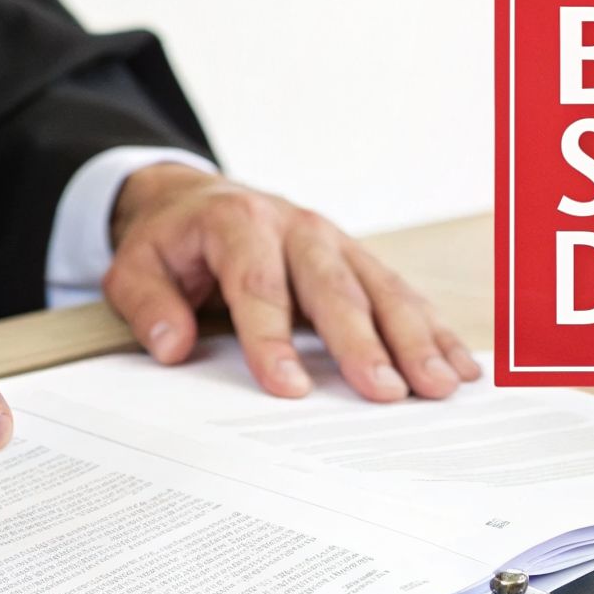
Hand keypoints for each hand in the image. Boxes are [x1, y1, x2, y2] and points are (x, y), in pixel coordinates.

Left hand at [103, 164, 480, 400]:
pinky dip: (433, 330)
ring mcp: (334, 242)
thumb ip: (147, 305)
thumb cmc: (171, 243)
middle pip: (334, 288)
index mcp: (237, 224)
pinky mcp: (358, 260)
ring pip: (381, 289)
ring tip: (439, 387)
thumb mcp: (135, 266)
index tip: (287, 389)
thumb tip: (171, 347)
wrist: (196, 200)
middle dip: (364, 343)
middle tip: (388, 393)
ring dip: (415, 339)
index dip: (271, 339)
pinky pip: (401, 294)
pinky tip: (458, 366)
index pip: (258, 285)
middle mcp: (295, 228)